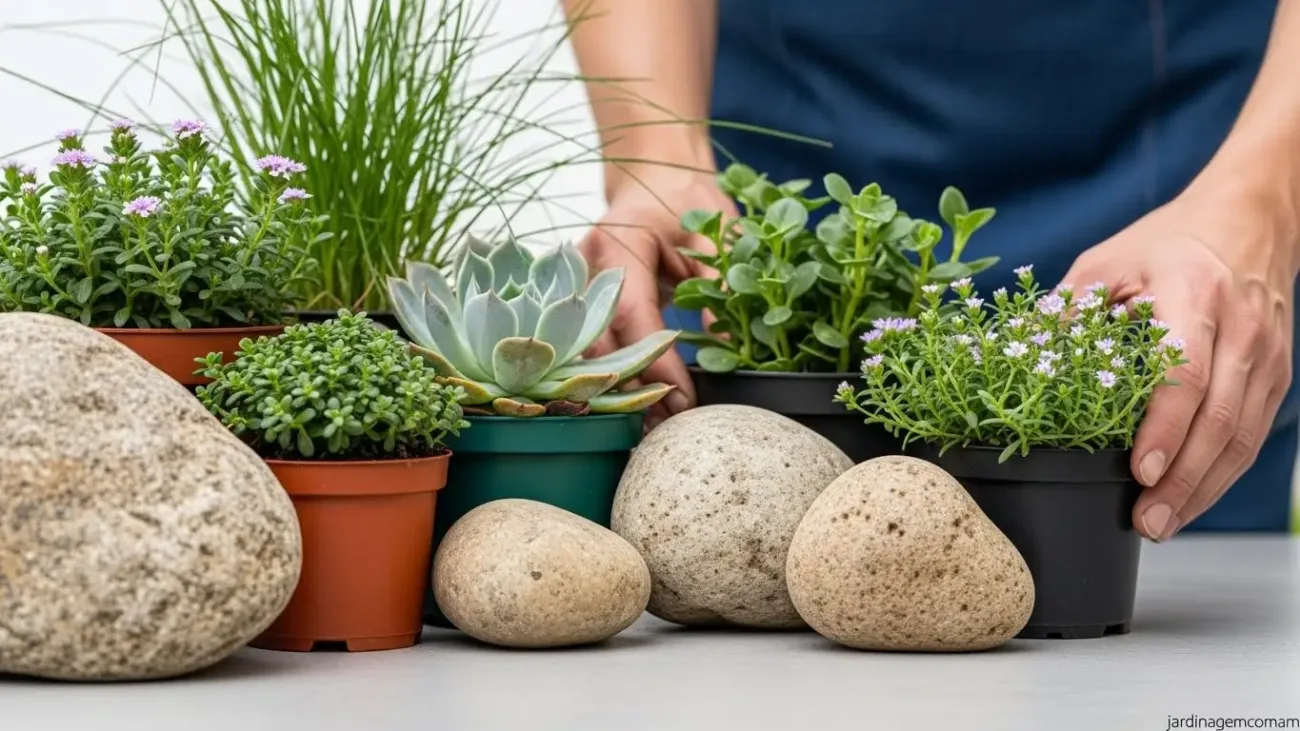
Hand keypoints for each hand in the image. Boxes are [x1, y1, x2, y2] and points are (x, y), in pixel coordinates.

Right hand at [578, 167, 739, 428]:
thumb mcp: (717, 235)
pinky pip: (584, 344)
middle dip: (629, 390)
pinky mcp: (573, 299)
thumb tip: (729, 351)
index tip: (684, 401)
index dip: (656, 364)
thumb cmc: (686, 196)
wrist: (654, 172)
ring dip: (615, 390)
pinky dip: (607, 375)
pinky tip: (631, 404)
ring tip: (649, 426)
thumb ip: (721, 288)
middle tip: (665, 427)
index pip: (632, 317)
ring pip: (583, 351)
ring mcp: (570, 283)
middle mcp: (582, 266)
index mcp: (618, 244)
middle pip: (596, 343)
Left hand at [1060, 189, 1295, 540]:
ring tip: (1163, 524)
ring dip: (1204, 489)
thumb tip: (1016, 358)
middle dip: (1183, 480)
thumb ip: (1067, 311)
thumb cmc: (1168, 242)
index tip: (1140, 471)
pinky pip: (1252, 434)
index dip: (1164, 428)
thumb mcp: (1107, 262)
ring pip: (1243, 437)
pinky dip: (1222, 473)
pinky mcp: (1277, 375)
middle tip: (1147, 521)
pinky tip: (1192, 500)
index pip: (1184, 374)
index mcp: (1193, 294)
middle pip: (1220, 418)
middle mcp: (1240, 329)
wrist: (1251, 219)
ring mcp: (1267, 356)